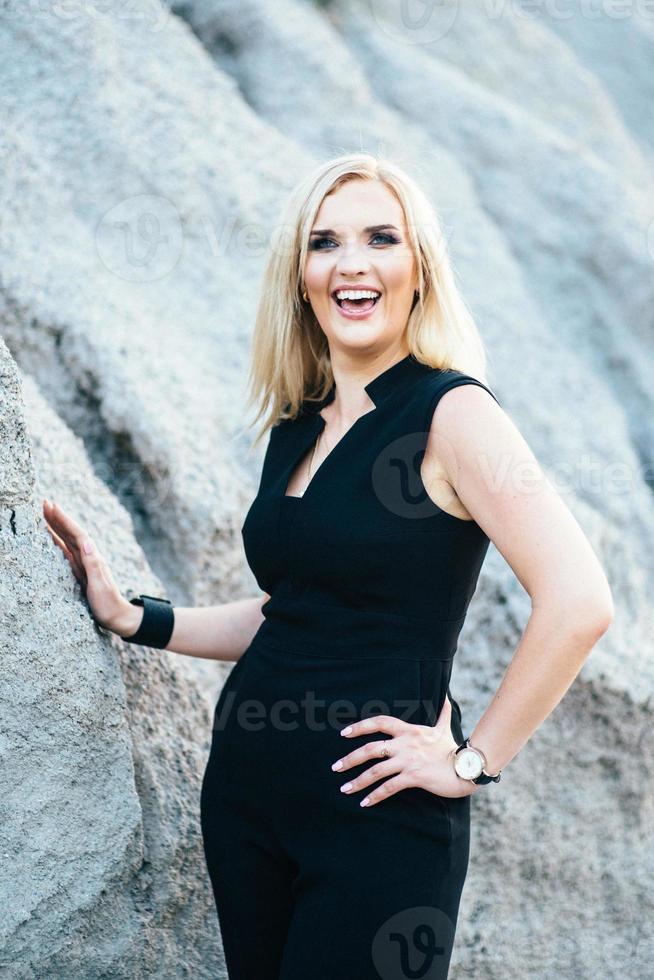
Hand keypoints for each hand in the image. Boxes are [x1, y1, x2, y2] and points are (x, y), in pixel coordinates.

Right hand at [42, 498, 141, 637]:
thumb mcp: (100, 585)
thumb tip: (87, 542)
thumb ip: (94, 564)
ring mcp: (84, 564)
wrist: (117, 616)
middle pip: (71, 533)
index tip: (53, 506)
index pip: (77, 534)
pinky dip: (57, 542)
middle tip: (44, 503)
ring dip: (57, 527)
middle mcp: (88, 557)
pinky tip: (51, 538)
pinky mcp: (80, 571)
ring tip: (45, 514)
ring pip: (67, 540)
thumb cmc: (108, 603)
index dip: (65, 520)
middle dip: (58, 518)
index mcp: (92, 557)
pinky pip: (66, 552)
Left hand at [331, 695, 479, 806]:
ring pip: (376, 771)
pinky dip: (375, 796)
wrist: (466, 767)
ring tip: (344, 789)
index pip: (380, 722)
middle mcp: (405, 744)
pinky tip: (365, 803)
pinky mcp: (413, 776)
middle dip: (350, 758)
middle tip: (335, 767)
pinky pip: (389, 787)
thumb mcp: (444, 728)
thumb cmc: (453, 749)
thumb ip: (442, 713)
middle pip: (371, 748)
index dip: (360, 726)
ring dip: (358, 781)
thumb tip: (446, 695)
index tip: (344, 733)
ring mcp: (408, 760)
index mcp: (408, 730)